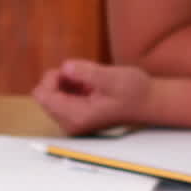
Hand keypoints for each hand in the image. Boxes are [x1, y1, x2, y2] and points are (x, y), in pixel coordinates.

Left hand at [33, 59, 152, 133]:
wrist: (148, 103)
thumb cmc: (134, 92)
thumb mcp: (112, 78)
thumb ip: (87, 72)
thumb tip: (65, 67)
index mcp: (76, 116)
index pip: (42, 95)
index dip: (54, 77)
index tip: (74, 73)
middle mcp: (70, 123)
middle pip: (44, 95)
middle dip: (60, 80)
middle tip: (85, 77)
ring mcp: (72, 122)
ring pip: (51, 95)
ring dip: (67, 83)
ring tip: (90, 82)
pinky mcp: (76, 117)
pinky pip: (61, 97)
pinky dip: (71, 87)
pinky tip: (90, 87)